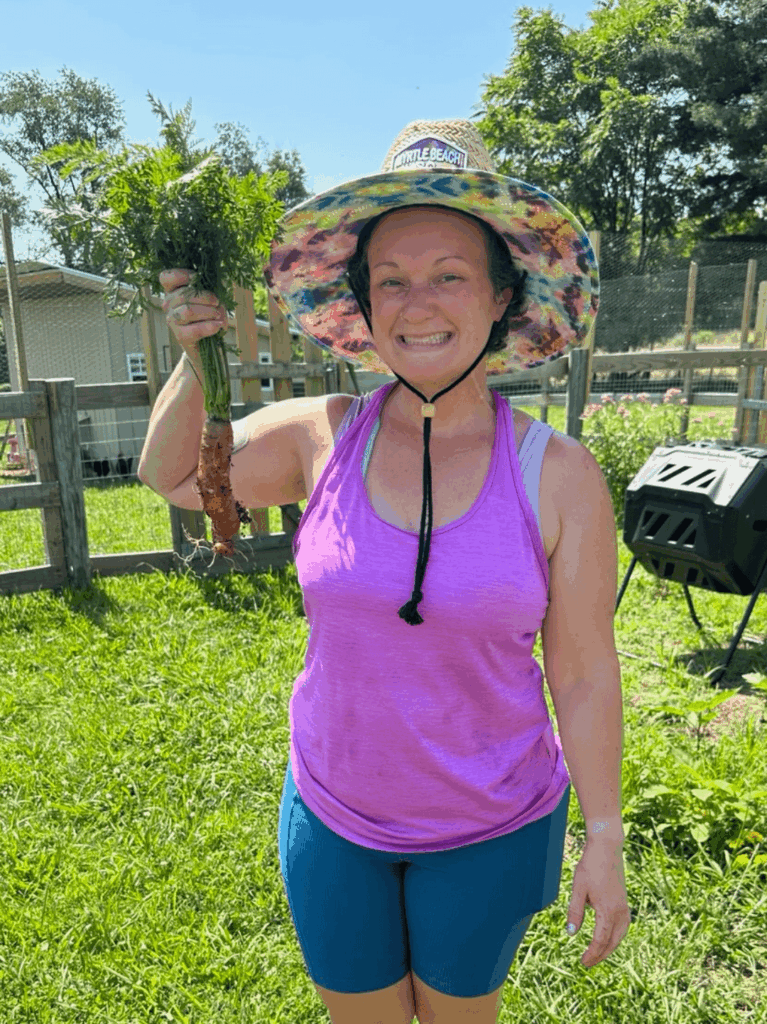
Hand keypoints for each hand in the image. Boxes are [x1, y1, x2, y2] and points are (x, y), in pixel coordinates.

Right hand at [159, 269, 227, 351]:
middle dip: (206, 297)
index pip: (167, 277)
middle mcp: (169, 305)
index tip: (197, 277)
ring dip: (208, 311)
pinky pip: (195, 329)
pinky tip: (219, 326)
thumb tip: (217, 298)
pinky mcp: (180, 336)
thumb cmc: (209, 316)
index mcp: (173, 291)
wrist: (208, 346)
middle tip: (218, 303)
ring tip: (218, 316)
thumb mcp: (212, 298)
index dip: (181, 275)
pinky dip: (210, 327)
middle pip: (183, 294)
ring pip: (188, 310)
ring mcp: (172, 320)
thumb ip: (212, 291)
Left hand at [566, 838, 630, 967]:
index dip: (592, 953)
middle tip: (587, 962)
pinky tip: (608, 936)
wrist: (607, 847)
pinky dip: (615, 936)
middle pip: (612, 942)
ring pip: (620, 935)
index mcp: (608, 911)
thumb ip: (575, 911)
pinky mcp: (624, 901)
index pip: (600, 940)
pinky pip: (623, 926)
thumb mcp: (578, 888)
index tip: (583, 962)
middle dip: (601, 954)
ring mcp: (624, 907)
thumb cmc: (590, 866)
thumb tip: (571, 934)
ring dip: (609, 947)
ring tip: (597, 953)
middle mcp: (620, 912)